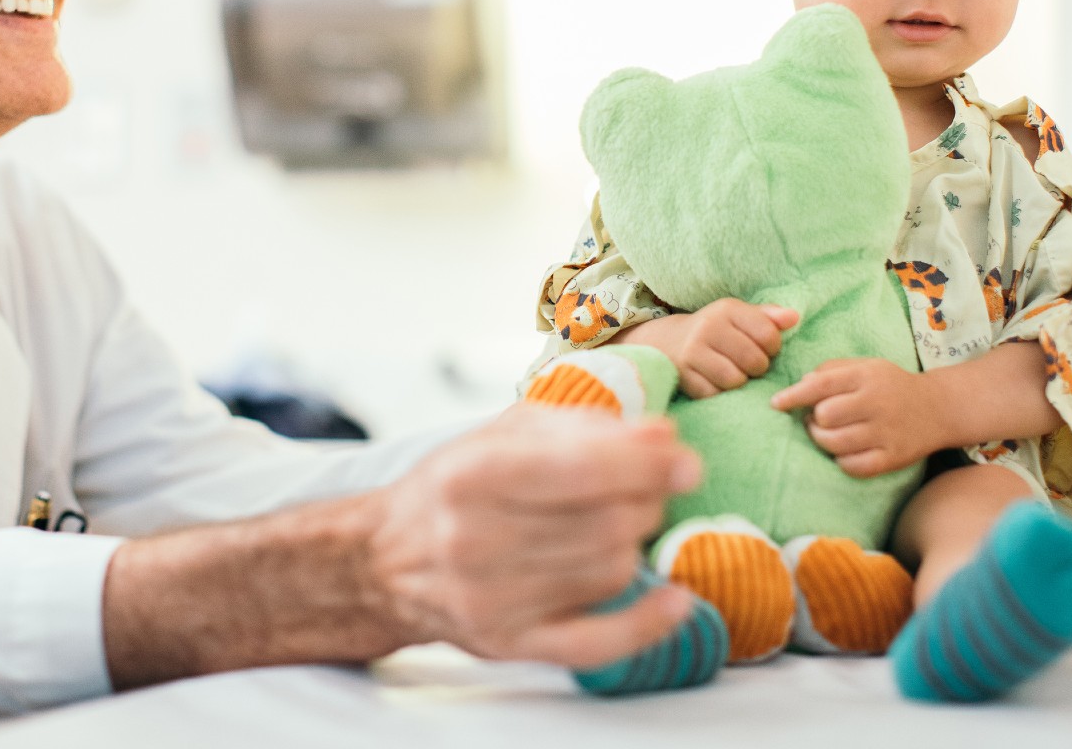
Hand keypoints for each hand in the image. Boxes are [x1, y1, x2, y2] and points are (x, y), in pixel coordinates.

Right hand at [368, 405, 702, 668]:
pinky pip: (596, 642)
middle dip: (644, 500)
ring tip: (622, 524)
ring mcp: (491, 600)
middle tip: (643, 489)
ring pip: (609, 571)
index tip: (685, 460)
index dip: (646, 465)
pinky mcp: (509, 643)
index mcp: (471, 474)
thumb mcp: (504, 434)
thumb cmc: (455, 485)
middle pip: (605, 524)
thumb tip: (663, 438)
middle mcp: (475, 540)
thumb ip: (584, 428)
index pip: (582, 470)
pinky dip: (645, 623)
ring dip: (634, 543)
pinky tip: (675, 599)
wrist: (386, 560)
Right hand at [611, 299, 799, 398]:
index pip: (769, 335)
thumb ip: (769, 317)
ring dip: (739, 382)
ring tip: (732, 373)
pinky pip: (715, 394)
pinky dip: (719, 392)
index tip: (764, 349)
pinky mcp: (683, 375)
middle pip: (755, 361)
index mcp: (727, 309)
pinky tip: (715, 382)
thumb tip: (795, 317)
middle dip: (757, 368)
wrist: (667, 342)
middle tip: (747, 365)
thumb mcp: (739, 316)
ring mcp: (693, 352)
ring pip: (736, 380)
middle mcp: (709, 327)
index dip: (773, 348)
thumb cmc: (715, 330)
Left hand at [770, 358, 944, 477]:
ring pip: (835, 444)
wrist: (938, 407)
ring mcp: (886, 432)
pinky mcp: (894, 457)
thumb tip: (799, 386)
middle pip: (825, 416)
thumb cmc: (889, 385)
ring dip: (823, 440)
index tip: (775, 404)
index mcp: (866, 376)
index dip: (793, 395)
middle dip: (813, 420)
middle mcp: (877, 402)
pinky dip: (841, 461)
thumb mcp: (864, 366)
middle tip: (817, 419)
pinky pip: (853, 466)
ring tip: (827, 434)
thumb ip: (830, 371)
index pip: (822, 384)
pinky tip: (845, 451)